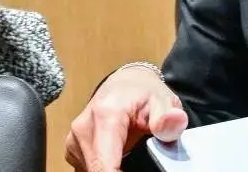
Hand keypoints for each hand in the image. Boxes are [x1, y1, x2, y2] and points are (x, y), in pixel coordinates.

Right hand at [64, 65, 188, 170]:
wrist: (125, 84)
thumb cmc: (143, 92)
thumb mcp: (163, 100)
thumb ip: (168, 116)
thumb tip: (175, 124)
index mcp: (105, 116)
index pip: (103, 163)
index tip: (133, 171)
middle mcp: (83, 128)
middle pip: (96, 169)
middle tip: (139, 161)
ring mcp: (74, 140)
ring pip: (91, 170)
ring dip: (112, 168)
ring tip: (132, 154)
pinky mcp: (73, 148)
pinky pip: (87, 167)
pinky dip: (103, 166)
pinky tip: (118, 158)